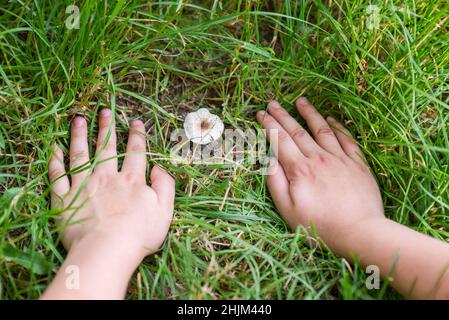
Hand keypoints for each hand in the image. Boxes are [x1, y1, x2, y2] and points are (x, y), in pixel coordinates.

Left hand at [48, 109, 174, 259]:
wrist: (107, 250)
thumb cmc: (139, 235)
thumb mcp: (164, 211)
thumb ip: (165, 186)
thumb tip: (159, 167)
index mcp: (131, 181)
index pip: (136, 152)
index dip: (137, 135)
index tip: (136, 122)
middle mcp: (106, 177)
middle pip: (107, 147)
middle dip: (106, 127)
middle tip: (104, 110)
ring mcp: (83, 186)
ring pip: (81, 155)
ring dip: (80, 135)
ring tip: (78, 119)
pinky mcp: (64, 199)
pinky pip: (57, 176)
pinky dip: (54, 162)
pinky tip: (54, 149)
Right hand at [257, 98, 384, 254]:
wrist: (360, 232)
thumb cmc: (319, 226)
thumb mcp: (287, 209)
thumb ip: (275, 182)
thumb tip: (268, 159)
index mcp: (299, 169)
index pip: (280, 140)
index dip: (269, 125)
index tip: (261, 113)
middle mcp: (319, 158)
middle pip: (297, 131)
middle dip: (283, 115)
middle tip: (273, 102)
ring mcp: (340, 159)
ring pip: (322, 129)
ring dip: (310, 113)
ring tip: (301, 101)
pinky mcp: (358, 164)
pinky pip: (346, 139)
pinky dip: (338, 127)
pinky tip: (331, 119)